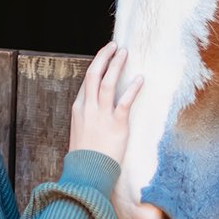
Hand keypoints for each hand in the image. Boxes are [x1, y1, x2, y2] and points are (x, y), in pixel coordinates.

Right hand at [69, 42, 142, 164]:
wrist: (87, 173)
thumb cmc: (85, 156)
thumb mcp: (81, 132)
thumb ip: (88, 116)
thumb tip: (97, 107)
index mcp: (78, 109)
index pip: (87, 81)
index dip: (97, 66)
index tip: (105, 56)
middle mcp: (88, 108)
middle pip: (94, 75)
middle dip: (103, 57)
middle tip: (113, 45)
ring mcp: (101, 115)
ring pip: (107, 83)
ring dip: (116, 65)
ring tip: (124, 53)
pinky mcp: (116, 124)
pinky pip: (125, 101)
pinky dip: (132, 88)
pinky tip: (140, 79)